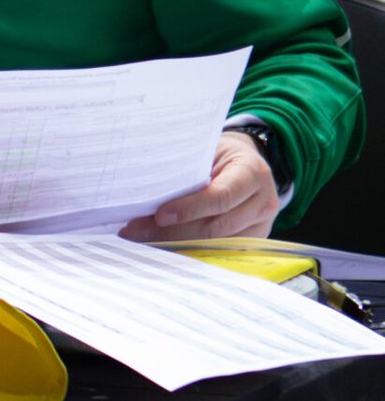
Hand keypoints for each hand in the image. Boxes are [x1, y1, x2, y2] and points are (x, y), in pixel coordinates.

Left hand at [120, 131, 280, 244]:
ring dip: (177, 242)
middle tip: (137, 230)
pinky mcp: (253, 241)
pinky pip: (218, 250)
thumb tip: (147, 187)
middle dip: (174, 230)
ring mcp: (261, 225)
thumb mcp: (207, 150)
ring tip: (143, 237)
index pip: (220, 197)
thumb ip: (187, 167)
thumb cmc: (220, 153)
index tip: (160, 215)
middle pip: (216, 226)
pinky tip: (163, 244)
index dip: (189, 208)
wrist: (245, 162)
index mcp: (252, 172)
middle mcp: (263, 201)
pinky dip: (189, 248)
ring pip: (215, 243)